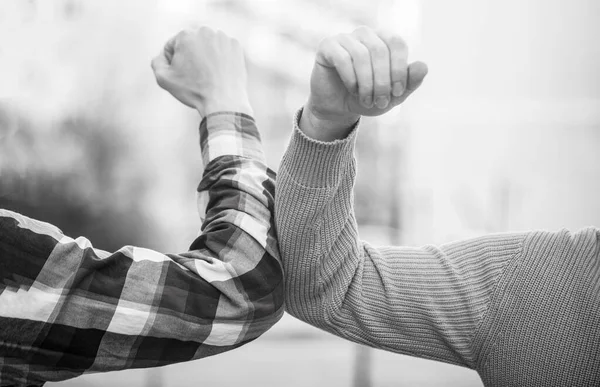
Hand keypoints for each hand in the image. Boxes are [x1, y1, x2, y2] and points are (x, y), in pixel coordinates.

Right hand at [151, 27, 252, 116]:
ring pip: (208, 46)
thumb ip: (157, 62)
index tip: (182, 76)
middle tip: (196, 76)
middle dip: (191, 57)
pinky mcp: (236, 46)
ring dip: (206, 56)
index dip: (173, 63)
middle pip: (191, 44)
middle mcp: (205, 31)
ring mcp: (223, 38)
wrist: (224, 101)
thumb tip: (162, 55)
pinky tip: (220, 72)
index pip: (173, 46)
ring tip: (209, 75)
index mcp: (186, 35)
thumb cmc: (194, 91)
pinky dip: (221, 59)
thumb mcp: (164, 79)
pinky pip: (223, 50)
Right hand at [302, 26, 427, 140]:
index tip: (397, 92)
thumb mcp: (392, 96)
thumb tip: (423, 66)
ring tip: (366, 101)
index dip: (399, 68)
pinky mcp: (327, 47)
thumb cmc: (366, 98)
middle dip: (382, 81)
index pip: (397, 43)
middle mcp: (365, 34)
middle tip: (380, 102)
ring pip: (361, 55)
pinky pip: (342, 59)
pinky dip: (351, 79)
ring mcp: (345, 38)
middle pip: (380, 50)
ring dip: (366, 83)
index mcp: (383, 40)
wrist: (338, 108)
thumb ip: (409, 82)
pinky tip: (352, 90)